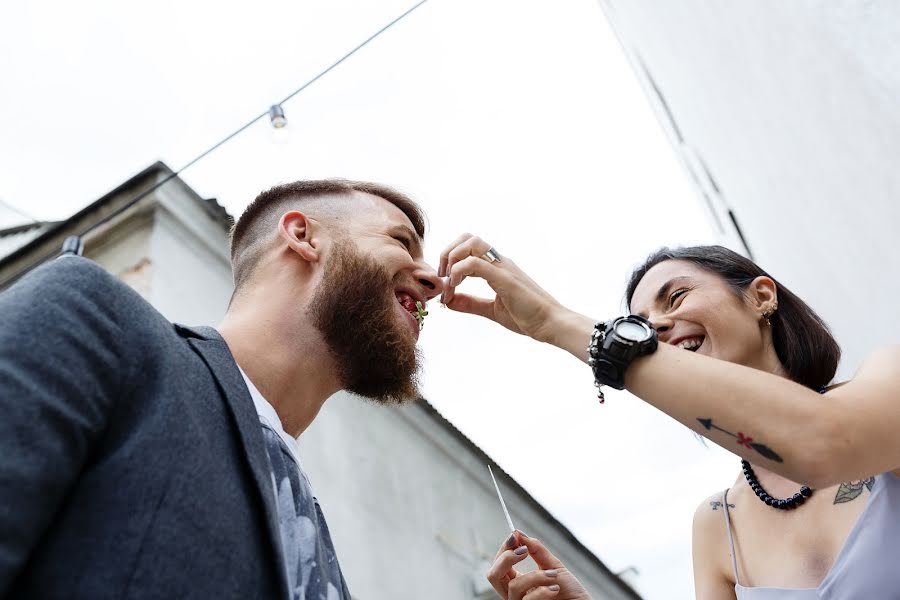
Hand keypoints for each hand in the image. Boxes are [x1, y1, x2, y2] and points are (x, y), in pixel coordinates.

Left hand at [438, 233, 571, 343]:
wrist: (552, 324)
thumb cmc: (528, 316)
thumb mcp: (492, 310)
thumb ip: (471, 303)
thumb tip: (449, 301)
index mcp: (497, 267)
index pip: (469, 247)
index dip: (450, 260)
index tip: (446, 284)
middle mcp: (500, 262)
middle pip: (467, 237)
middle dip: (448, 253)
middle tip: (443, 278)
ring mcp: (503, 267)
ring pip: (470, 243)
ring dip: (452, 259)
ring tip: (450, 282)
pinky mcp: (504, 278)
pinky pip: (474, 263)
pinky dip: (458, 272)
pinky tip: (456, 288)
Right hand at [486, 531, 590, 599]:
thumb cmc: (569, 590)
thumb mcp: (553, 565)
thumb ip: (536, 550)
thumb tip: (519, 533)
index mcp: (517, 580)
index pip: (499, 563)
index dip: (504, 549)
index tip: (515, 536)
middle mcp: (514, 593)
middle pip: (493, 575)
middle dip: (506, 559)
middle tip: (523, 550)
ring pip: (513, 587)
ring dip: (535, 577)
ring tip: (553, 575)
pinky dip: (542, 591)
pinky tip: (555, 589)